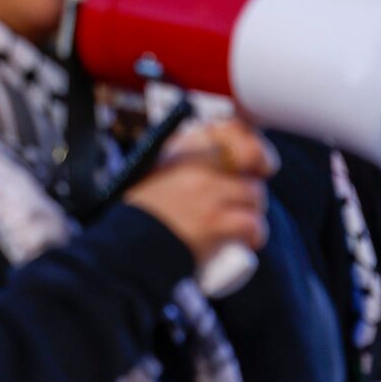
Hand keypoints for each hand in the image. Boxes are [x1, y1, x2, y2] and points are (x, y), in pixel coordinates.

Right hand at [126, 118, 273, 266]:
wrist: (124, 253)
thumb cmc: (142, 221)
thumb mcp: (158, 177)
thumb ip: (188, 166)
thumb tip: (230, 162)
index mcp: (181, 150)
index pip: (230, 129)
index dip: (250, 143)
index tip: (256, 161)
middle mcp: (195, 165)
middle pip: (251, 160)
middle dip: (253, 180)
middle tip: (250, 199)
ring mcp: (206, 192)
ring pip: (254, 194)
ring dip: (251, 211)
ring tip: (237, 226)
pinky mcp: (215, 221)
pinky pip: (253, 223)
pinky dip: (254, 235)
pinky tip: (247, 241)